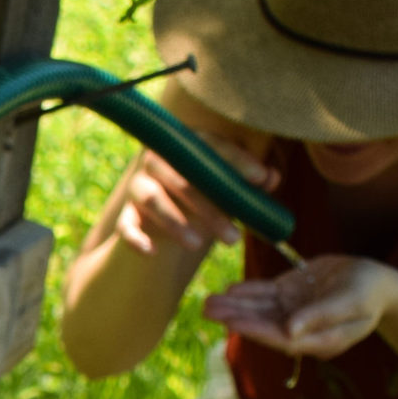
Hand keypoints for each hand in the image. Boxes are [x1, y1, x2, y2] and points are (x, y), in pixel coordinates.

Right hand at [111, 132, 277, 257]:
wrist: (168, 210)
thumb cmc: (207, 191)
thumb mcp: (229, 185)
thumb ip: (250, 180)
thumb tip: (271, 177)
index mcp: (186, 146)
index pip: (212, 147)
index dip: (237, 161)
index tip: (260, 179)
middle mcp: (158, 160)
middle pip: (183, 180)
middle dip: (210, 209)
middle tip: (235, 237)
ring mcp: (139, 187)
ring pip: (153, 200)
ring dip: (175, 223)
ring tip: (198, 245)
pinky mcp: (127, 214)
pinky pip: (126, 225)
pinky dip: (135, 238)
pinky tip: (151, 252)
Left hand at [202, 254, 397, 357]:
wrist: (378, 282)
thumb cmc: (370, 294)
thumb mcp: (351, 303)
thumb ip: (320, 317)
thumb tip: (289, 332)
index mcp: (316, 339)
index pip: (280, 337)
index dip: (255, 329)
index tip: (232, 322)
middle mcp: (300, 329)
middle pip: (263, 325)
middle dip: (235, 317)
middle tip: (208, 310)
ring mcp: (293, 311)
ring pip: (260, 310)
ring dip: (235, 306)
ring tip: (208, 303)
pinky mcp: (291, 295)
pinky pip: (266, 295)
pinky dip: (248, 292)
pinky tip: (229, 290)